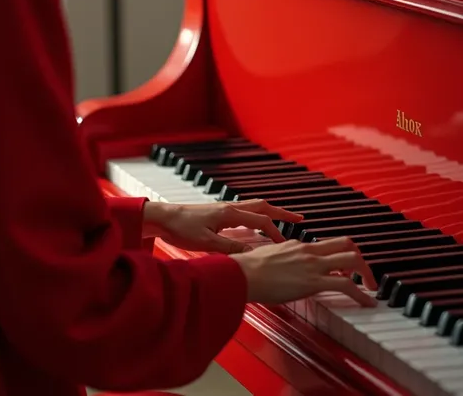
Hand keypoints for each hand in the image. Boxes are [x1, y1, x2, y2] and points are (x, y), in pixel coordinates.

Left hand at [142, 199, 302, 252]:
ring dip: (271, 212)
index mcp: (229, 214)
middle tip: (300, 218)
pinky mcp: (219, 211)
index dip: (276, 233)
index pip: (261, 222)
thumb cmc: (182, 229)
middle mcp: (230, 207)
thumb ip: (230, 249)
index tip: (286, 245)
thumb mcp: (206, 244)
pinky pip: (246, 210)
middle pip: (263, 208)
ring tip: (285, 218)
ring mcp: (225, 208)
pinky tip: (258, 222)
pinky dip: (258, 214)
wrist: (164, 216)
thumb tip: (254, 256)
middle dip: (282, 213)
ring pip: (255, 207)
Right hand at [231, 237, 377, 306]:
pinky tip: (367, 303)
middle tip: (366, 275)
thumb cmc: (248, 270)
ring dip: (366, 274)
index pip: (327, 245)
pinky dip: (361, 294)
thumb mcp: (269, 259)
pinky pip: (346, 284)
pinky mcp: (313, 281)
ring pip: (351, 259)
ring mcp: (312, 264)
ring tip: (371, 289)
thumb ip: (281, 261)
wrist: (242, 274)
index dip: (340, 255)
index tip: (346, 267)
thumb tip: (282, 270)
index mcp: (298, 246)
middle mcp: (309, 251)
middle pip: (346, 243)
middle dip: (360, 258)